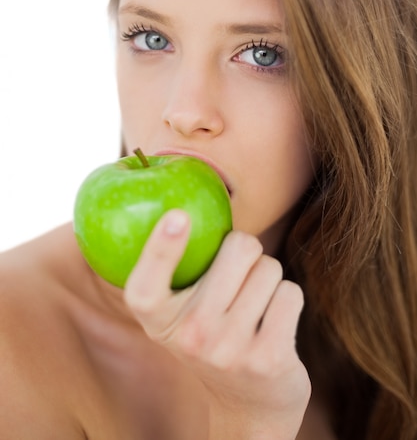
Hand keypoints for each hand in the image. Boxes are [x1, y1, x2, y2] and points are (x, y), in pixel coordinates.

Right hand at [124, 210, 310, 439]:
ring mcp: (228, 349)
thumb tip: (183, 210)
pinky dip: (287, 299)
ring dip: (268, 278)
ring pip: (269, 268)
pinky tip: (273, 324)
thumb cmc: (212, 335)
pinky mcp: (268, 358)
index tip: (178, 216)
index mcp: (157, 319)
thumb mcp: (180, 312)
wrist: (248, 406)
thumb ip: (179, 270)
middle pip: (239, 247)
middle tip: (237, 275)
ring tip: (253, 307)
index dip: (161, 246)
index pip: (146, 283)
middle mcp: (189, 335)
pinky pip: (290, 292)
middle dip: (246, 250)